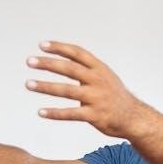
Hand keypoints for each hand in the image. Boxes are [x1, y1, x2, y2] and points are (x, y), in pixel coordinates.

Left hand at [26, 41, 146, 138]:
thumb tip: (65, 57)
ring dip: (45, 87)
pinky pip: (71, 114)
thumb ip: (87, 68)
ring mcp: (96, 98)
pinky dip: (54, 113)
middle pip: (69, 69)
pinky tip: (41, 112)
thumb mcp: (105, 76)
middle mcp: (97, 81)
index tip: (42, 45)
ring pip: (66, 90)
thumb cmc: (115, 96)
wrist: (134, 117)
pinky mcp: (94, 116)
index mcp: (99, 69)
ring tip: (28, 84)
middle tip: (29, 61)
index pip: (77, 53)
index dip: (59, 47)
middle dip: (48, 64)